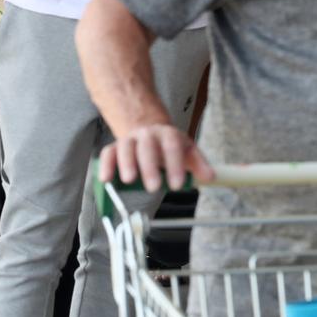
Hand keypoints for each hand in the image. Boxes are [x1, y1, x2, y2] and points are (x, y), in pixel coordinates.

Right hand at [99, 125, 214, 192]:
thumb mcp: (187, 150)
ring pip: (126, 147)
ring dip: (126, 163)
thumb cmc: (169, 146)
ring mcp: (130, 140)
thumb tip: (210, 176)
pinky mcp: (116, 147)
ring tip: (128, 180)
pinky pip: (108, 153)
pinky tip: (106, 179)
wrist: (148, 129)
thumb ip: (198, 164)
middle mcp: (148, 135)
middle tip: (154, 187)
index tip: (177, 185)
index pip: (173, 146)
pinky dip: (106, 165)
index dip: (175, 165)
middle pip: (148, 147)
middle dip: (150, 166)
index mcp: (168, 134)